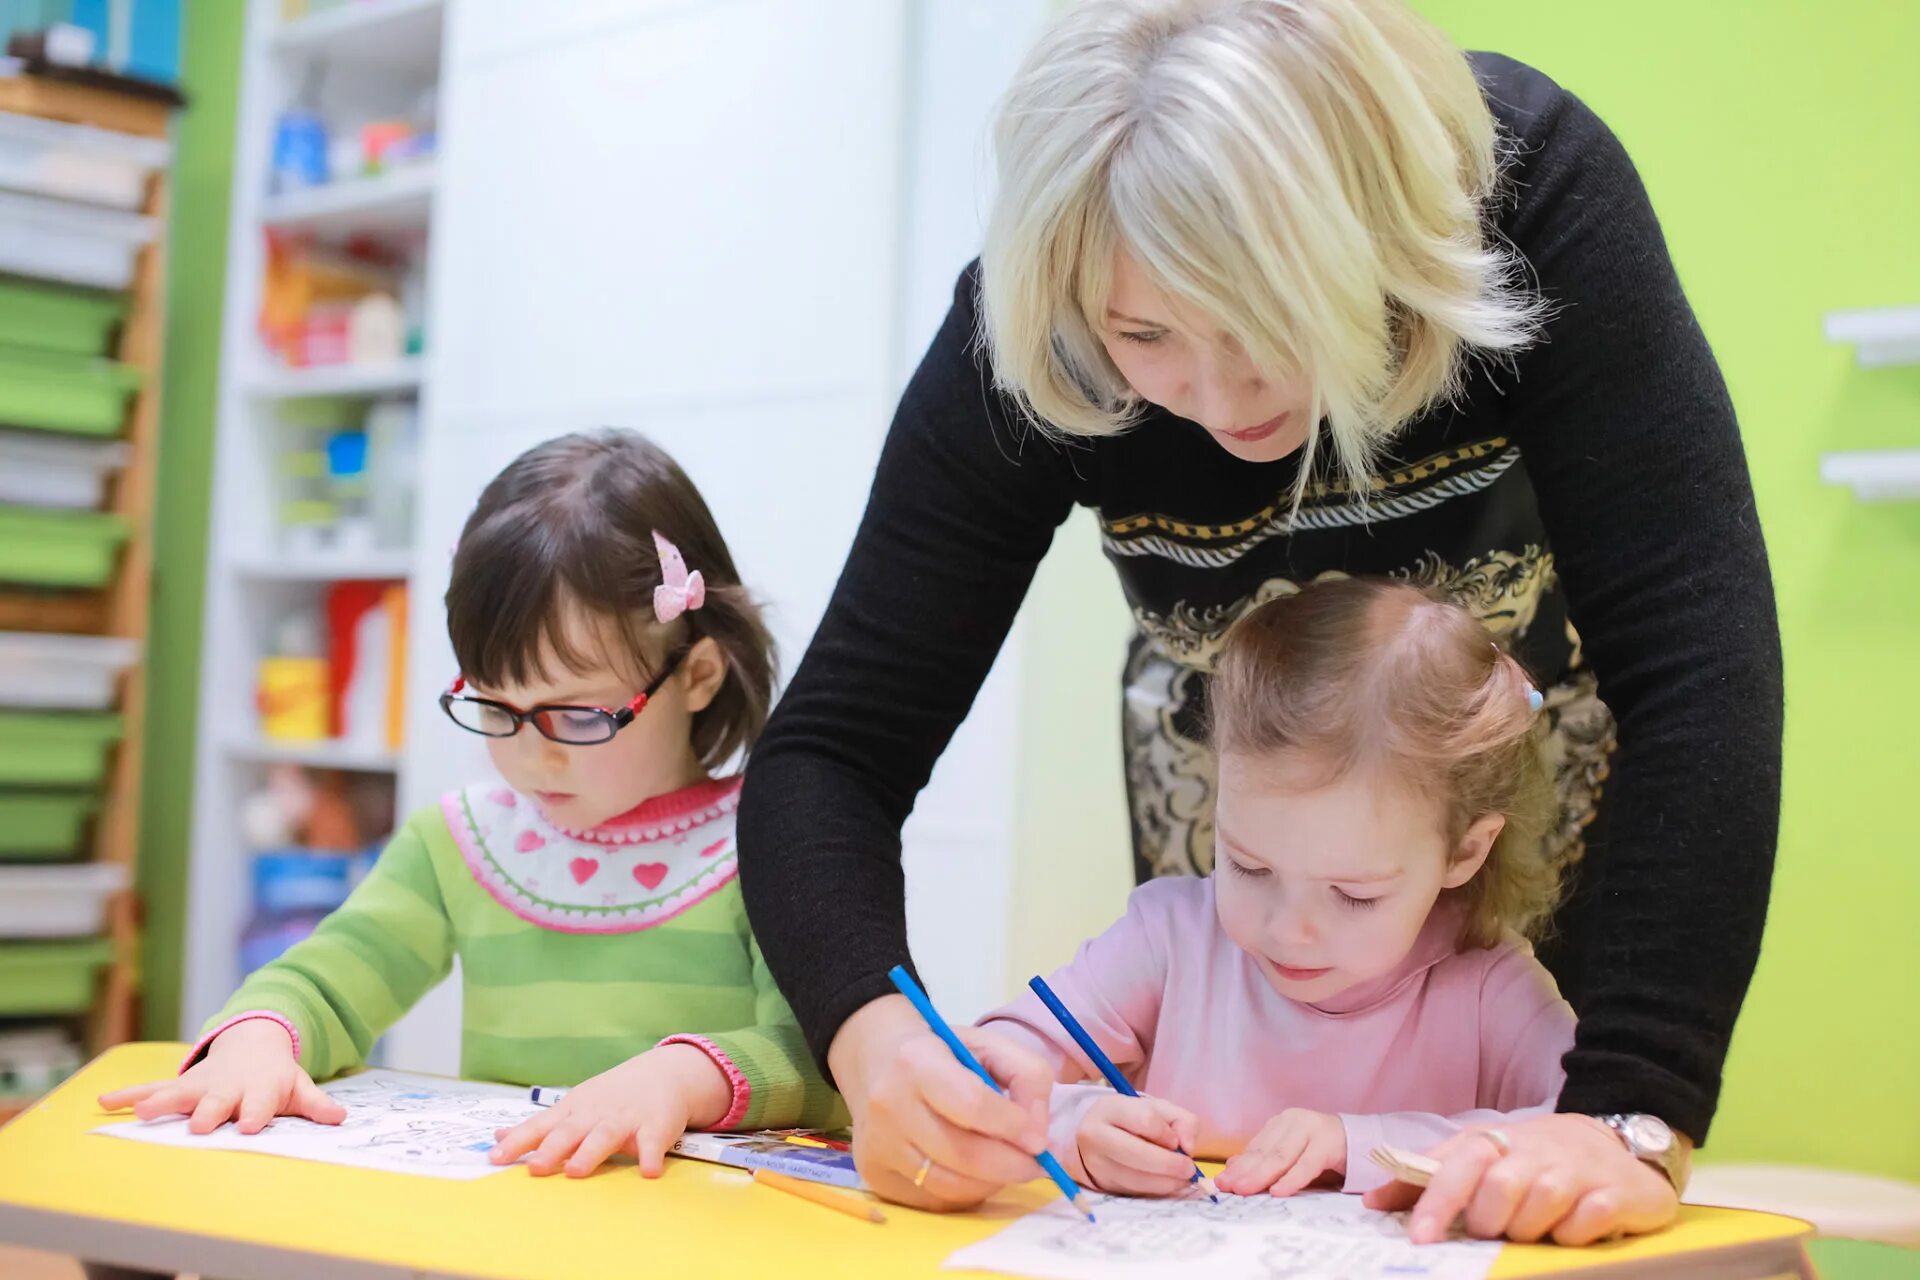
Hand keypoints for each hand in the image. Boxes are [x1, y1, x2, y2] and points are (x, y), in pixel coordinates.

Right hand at [97, 1020, 344, 1134]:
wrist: (255, 1042)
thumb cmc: (275, 1077)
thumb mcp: (298, 1087)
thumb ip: (316, 1105)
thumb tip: (341, 1118)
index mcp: (258, 1089)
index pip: (258, 1103)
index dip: (255, 1113)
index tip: (249, 1126)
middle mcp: (226, 1087)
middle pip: (217, 1101)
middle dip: (207, 1112)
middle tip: (196, 1126)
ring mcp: (201, 1085)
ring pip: (178, 1093)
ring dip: (159, 1102)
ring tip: (140, 1113)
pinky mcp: (179, 1086)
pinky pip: (150, 1089)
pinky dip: (128, 1094)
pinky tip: (105, 1100)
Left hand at [488, 1044, 729, 1177]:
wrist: (664, 1073)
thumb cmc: (610, 1097)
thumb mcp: (572, 1106)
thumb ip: (539, 1127)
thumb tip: (498, 1139)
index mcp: (572, 1112)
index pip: (540, 1127)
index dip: (518, 1143)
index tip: (495, 1159)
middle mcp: (594, 1114)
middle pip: (569, 1132)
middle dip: (551, 1149)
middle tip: (534, 1168)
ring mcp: (625, 1119)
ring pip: (604, 1136)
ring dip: (590, 1153)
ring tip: (575, 1171)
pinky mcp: (655, 1127)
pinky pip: (652, 1143)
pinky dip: (650, 1156)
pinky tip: (648, 1172)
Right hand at [830, 995, 1053, 1211]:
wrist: (878, 1060)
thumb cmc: (941, 1052)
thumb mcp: (990, 1044)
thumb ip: (1028, 1076)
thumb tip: (1035, 1134)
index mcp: (917, 1061)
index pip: (972, 1104)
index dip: (1012, 1127)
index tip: (1038, 1140)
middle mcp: (889, 1104)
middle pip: (963, 1155)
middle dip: (1011, 1166)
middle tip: (1034, 1165)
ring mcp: (878, 1144)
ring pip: (950, 1186)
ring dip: (991, 1183)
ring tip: (1006, 1166)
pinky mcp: (874, 1175)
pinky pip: (933, 1200)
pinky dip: (965, 1193)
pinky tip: (974, 1172)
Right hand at [1073, 1094, 1200, 1197]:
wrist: (1097, 1138)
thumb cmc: (1132, 1120)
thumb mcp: (1158, 1109)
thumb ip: (1183, 1120)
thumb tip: (1188, 1148)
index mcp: (1110, 1109)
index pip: (1145, 1120)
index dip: (1166, 1134)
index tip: (1176, 1142)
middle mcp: (1096, 1136)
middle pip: (1137, 1154)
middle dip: (1170, 1164)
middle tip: (1189, 1169)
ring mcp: (1096, 1164)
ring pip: (1137, 1179)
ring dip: (1167, 1182)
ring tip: (1181, 1178)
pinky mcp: (1103, 1185)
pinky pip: (1136, 1192)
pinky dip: (1156, 1190)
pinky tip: (1166, 1182)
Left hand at [1218, 1109, 1345, 1196]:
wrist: (1363, 1141)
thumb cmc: (1323, 1150)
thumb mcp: (1292, 1153)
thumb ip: (1267, 1158)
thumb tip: (1233, 1166)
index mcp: (1282, 1123)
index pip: (1256, 1147)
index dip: (1238, 1166)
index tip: (1221, 1181)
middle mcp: (1293, 1121)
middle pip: (1265, 1152)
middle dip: (1244, 1171)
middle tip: (1228, 1188)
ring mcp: (1311, 1130)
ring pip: (1281, 1157)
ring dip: (1260, 1175)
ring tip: (1244, 1190)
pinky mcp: (1328, 1143)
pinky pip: (1306, 1164)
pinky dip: (1291, 1179)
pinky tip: (1277, 1191)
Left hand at [1365, 1114, 1680, 1244]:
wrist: (1615, 1143)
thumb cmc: (1535, 1157)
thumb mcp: (1482, 1157)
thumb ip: (1431, 1178)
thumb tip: (1373, 1201)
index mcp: (1494, 1141)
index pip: (1455, 1164)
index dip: (1433, 1200)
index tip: (1418, 1237)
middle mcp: (1534, 1149)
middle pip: (1496, 1185)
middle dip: (1486, 1219)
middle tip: (1490, 1231)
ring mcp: (1576, 1169)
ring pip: (1540, 1203)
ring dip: (1529, 1227)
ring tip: (1532, 1229)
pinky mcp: (1615, 1192)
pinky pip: (1586, 1220)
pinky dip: (1575, 1232)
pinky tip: (1574, 1228)